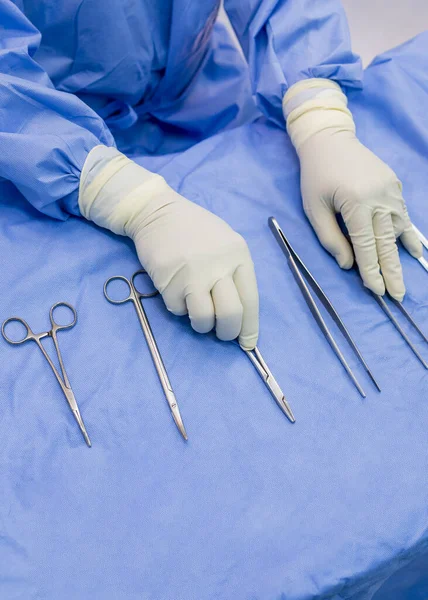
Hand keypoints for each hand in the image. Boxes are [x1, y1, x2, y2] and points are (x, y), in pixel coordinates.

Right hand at [79, 147, 258, 348]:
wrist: (157, 212)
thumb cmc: (195, 230)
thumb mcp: (225, 243)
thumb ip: (233, 273)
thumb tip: (240, 315)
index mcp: (238, 255)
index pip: (251, 300)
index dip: (249, 327)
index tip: (247, 343)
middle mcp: (218, 266)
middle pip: (230, 315)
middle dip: (227, 332)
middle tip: (221, 333)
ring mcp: (192, 274)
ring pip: (204, 319)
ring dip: (202, 325)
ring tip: (198, 313)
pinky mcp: (168, 281)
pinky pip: (178, 311)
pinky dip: (179, 309)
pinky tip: (177, 291)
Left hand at [283, 79, 421, 300]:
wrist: (330, 140)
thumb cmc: (316, 176)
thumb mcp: (314, 208)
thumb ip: (330, 238)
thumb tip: (348, 266)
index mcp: (356, 203)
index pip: (365, 246)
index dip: (371, 271)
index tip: (376, 291)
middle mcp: (379, 197)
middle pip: (386, 243)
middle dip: (391, 272)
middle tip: (397, 296)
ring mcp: (390, 190)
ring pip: (399, 230)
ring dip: (401, 257)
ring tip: (404, 279)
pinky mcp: (394, 185)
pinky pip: (403, 215)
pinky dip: (409, 234)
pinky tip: (415, 251)